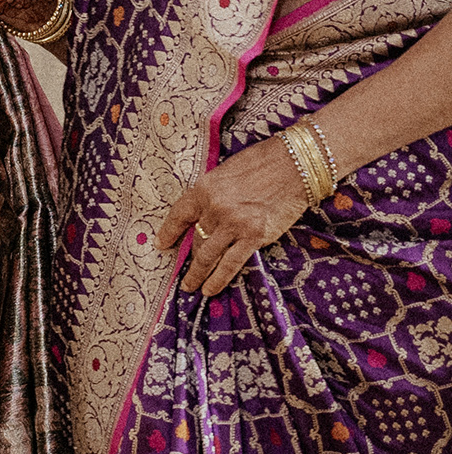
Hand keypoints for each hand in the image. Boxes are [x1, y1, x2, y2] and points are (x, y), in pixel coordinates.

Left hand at [159, 136, 309, 295]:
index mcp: (204, 189)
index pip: (179, 215)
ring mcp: (234, 224)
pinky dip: (219, 279)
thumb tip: (204, 219)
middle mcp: (215, 208)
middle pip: (196, 238)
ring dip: (198, 274)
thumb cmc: (259, 165)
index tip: (161, 245)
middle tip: (182, 275)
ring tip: (191, 287)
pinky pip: (231, 263)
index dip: (168, 232)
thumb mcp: (224, 175)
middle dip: (188, 259)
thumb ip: (212, 196)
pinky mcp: (254, 237)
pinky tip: (210, 288)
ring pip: (208, 255)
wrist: (291, 166)